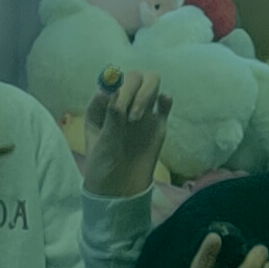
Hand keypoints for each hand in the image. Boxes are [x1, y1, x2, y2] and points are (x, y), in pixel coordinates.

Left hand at [80, 66, 171, 199]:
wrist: (119, 189)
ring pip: (150, 82)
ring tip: (136, 118)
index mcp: (102, 105)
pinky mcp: (157, 122)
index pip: (111, 81)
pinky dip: (166, 99)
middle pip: (133, 77)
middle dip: (131, 90)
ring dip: (145, 93)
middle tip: (129, 115)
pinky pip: (165, 103)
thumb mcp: (102, 144)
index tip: (113, 102)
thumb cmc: (103, 166)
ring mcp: (141, 110)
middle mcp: (122, 102)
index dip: (114, 85)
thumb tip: (114, 89)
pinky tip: (163, 103)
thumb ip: (110, 117)